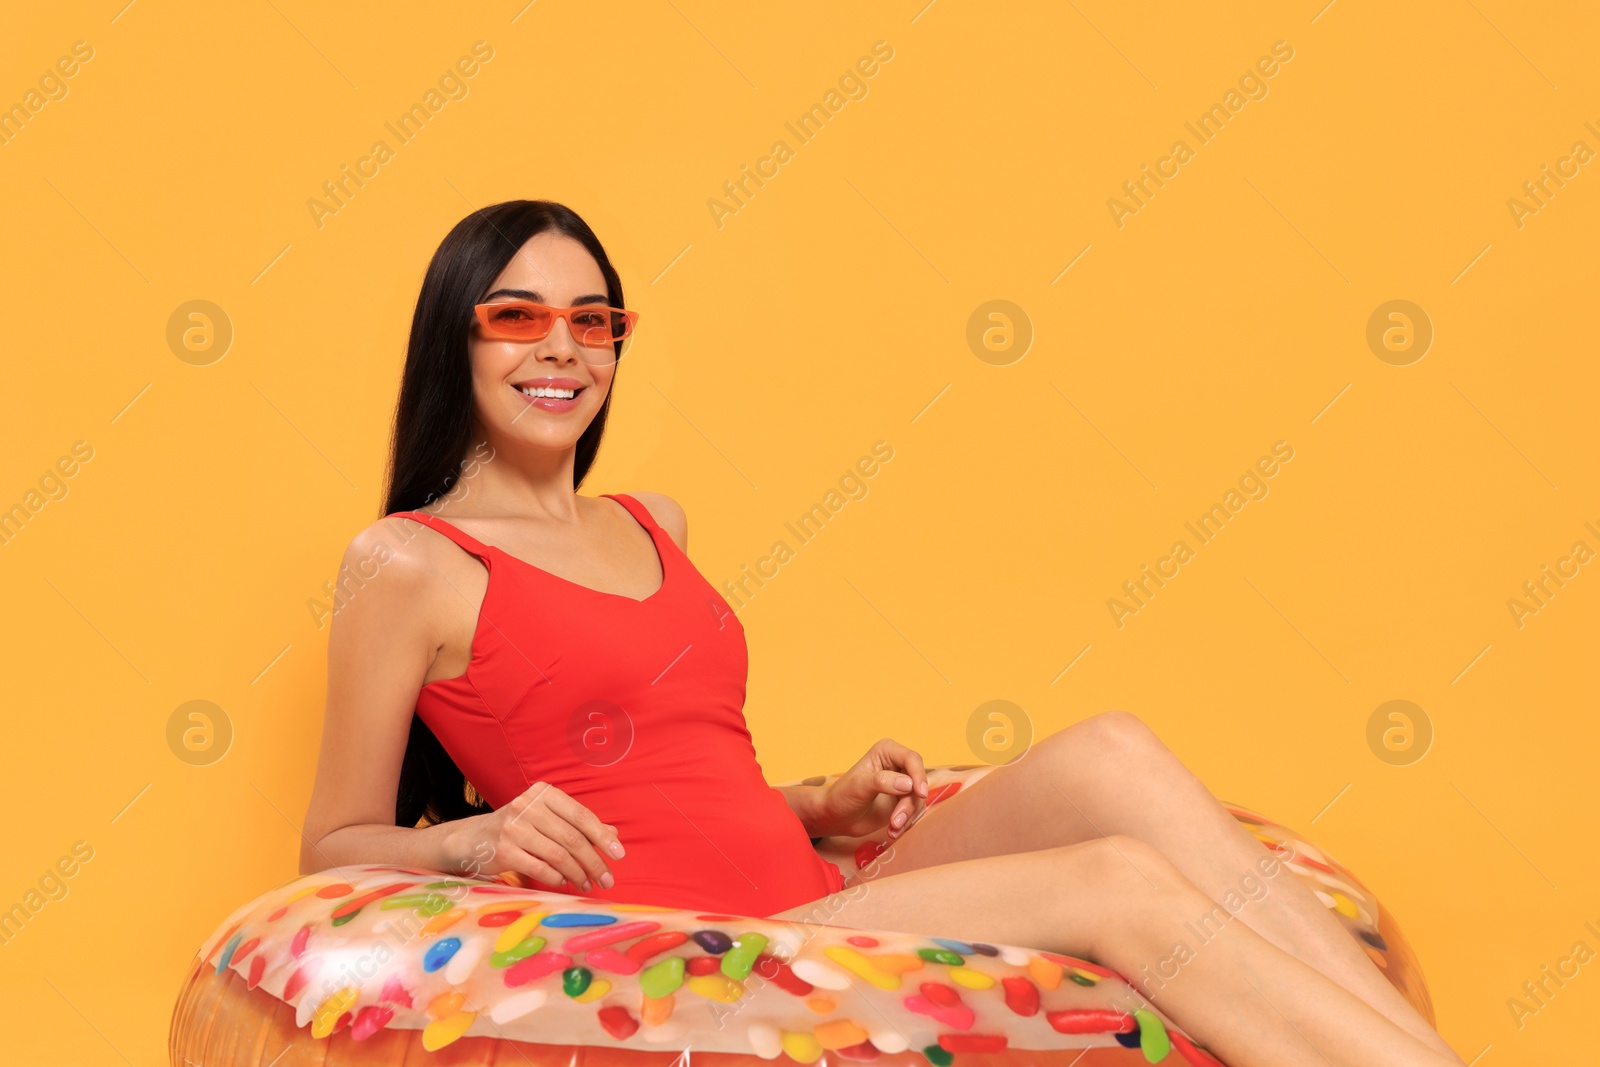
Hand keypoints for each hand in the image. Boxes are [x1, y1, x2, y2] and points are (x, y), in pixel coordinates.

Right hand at [447, 780, 624, 891]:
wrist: (470, 839)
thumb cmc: (516, 828)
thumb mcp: (546, 819)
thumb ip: (577, 824)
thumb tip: (613, 834)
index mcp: (543, 793)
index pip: (581, 815)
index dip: (603, 836)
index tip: (619, 854)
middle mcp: (528, 806)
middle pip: (572, 837)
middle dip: (594, 861)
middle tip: (607, 879)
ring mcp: (513, 828)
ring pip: (558, 854)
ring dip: (578, 873)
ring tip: (588, 884)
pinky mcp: (503, 850)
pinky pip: (540, 868)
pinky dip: (557, 878)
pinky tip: (565, 882)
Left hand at [811, 737, 928, 839]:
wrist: (836, 817)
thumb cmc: (842, 796)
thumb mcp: (859, 786)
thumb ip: (882, 781)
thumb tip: (909, 784)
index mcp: (887, 751)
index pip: (912, 759)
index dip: (919, 775)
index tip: (919, 794)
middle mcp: (898, 764)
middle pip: (919, 781)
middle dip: (910, 803)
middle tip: (895, 821)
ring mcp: (902, 783)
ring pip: (919, 799)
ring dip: (908, 816)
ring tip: (892, 828)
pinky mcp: (903, 800)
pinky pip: (915, 810)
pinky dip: (907, 822)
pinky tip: (892, 831)